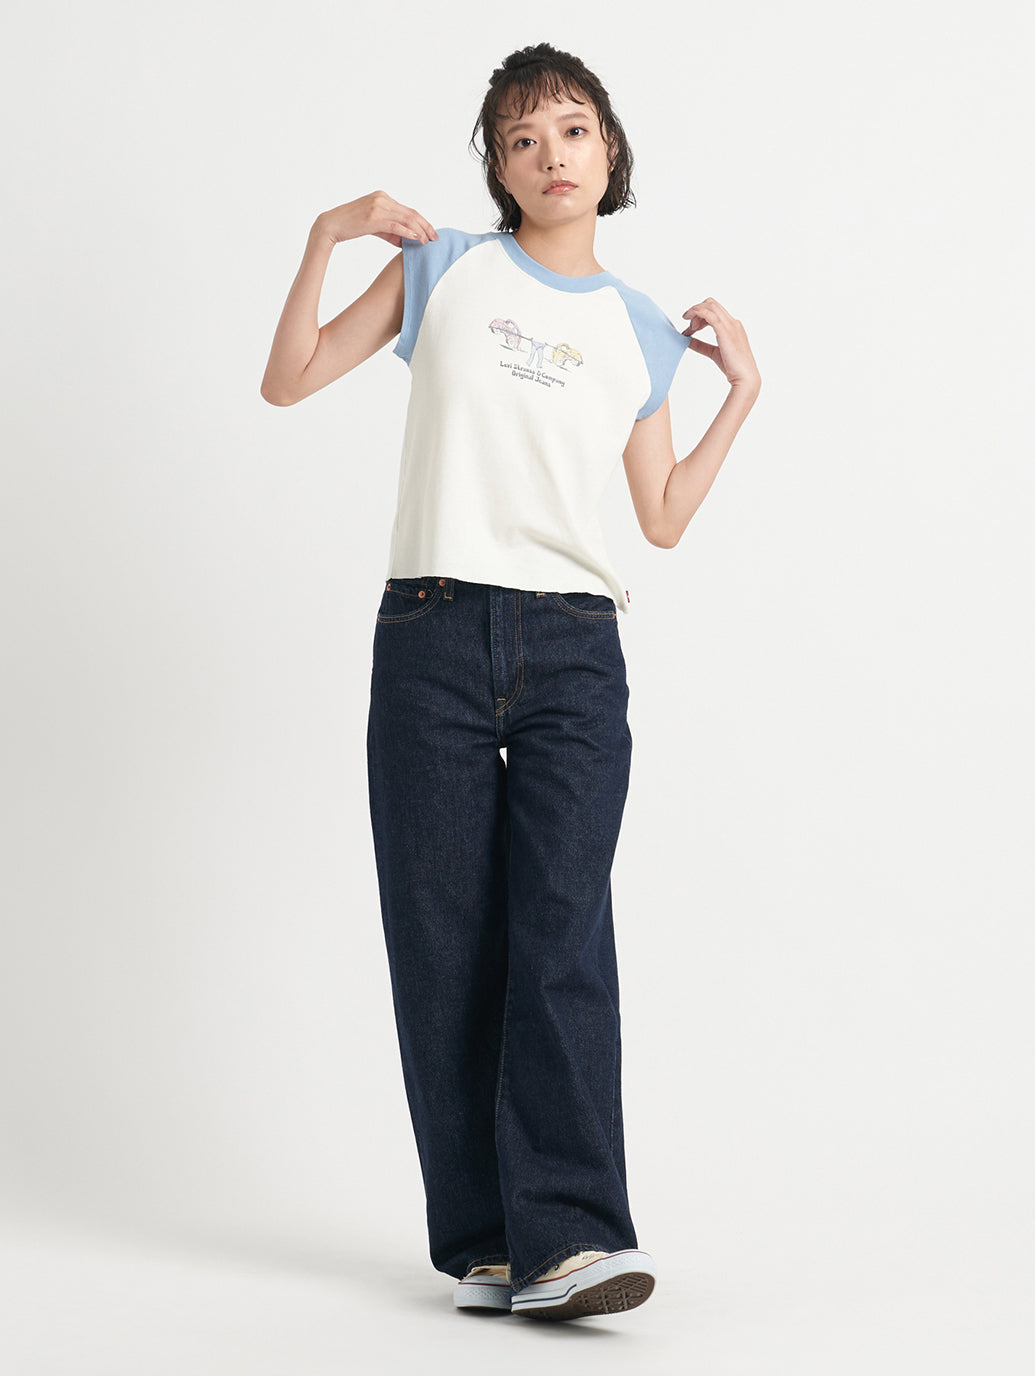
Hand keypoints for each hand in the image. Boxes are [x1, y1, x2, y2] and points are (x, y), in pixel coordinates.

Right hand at [316, 191, 438, 248]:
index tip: (431, 232)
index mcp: (382, 197)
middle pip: (410, 213)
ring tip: (427, 241)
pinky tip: (417, 239)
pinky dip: (408, 232)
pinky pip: (396, 225)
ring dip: (419, 231)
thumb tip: (407, 240)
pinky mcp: (373, 217)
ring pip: (405, 218)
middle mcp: (382, 199)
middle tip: (435, 237)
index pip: (407, 210)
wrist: (331, 225)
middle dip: (425, 226)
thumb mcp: (374, 226)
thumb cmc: (351, 226)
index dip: (422, 221)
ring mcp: (378, 207)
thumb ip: (391, 231)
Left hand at [682, 298, 759, 391]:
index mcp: (732, 326)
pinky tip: (690, 327)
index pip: (714, 310)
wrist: (745, 377)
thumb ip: (701, 345)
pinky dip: (697, 315)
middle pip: (711, 304)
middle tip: (689, 328)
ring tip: (689, 328)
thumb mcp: (713, 352)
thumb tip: (687, 341)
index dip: (700, 315)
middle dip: (696, 311)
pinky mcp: (725, 331)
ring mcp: (730, 325)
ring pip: (709, 306)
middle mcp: (732, 322)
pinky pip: (709, 315)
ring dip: (695, 313)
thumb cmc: (733, 367)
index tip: (690, 328)